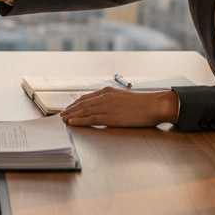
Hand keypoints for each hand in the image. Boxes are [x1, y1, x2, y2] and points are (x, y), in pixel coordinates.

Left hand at [59, 87, 179, 127]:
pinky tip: (72, 123)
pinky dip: (80, 121)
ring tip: (63, 120)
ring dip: (72, 115)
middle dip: (70, 109)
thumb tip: (103, 108)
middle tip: (61, 115)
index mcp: (107, 91)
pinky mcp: (111, 117)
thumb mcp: (123, 98)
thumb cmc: (142, 104)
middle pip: (82, 103)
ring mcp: (107, 106)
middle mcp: (104, 97)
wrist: (153, 105)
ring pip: (84, 111)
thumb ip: (112, 101)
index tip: (68, 109)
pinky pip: (91, 118)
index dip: (75, 104)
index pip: (86, 97)